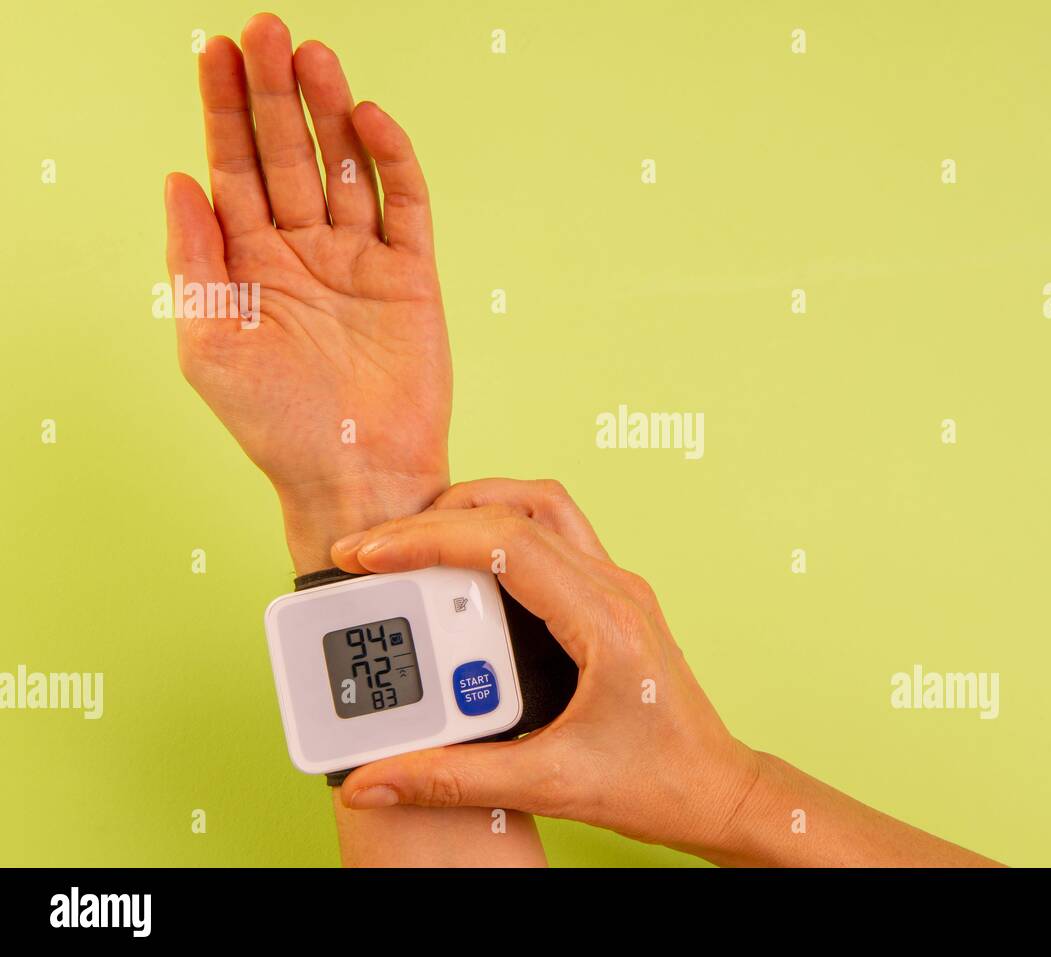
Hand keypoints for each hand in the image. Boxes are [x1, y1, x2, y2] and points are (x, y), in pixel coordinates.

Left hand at [164, 14, 449, 570]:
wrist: (356, 477)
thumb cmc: (276, 425)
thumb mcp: (209, 344)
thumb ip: (194, 259)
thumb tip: (177, 179)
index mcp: (250, 265)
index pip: (233, 168)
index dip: (224, 111)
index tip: (216, 52)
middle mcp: (305, 252)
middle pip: (287, 153)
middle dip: (275, 93)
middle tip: (266, 30)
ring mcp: (360, 261)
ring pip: (343, 168)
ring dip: (329, 112)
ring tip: (314, 57)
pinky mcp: (412, 276)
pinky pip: (403, 205)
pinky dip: (390, 162)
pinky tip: (369, 122)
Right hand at [328, 479, 764, 856]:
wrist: (717, 792)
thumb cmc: (658, 783)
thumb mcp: (549, 783)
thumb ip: (455, 780)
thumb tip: (377, 779)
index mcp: (607, 621)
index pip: (509, 544)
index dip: (432, 539)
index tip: (373, 553)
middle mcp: (616, 589)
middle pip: (522, 510)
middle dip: (440, 519)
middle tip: (376, 550)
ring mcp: (616, 589)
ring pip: (542, 511)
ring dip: (476, 514)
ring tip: (414, 546)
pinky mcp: (608, 601)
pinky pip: (551, 541)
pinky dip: (498, 540)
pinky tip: (463, 575)